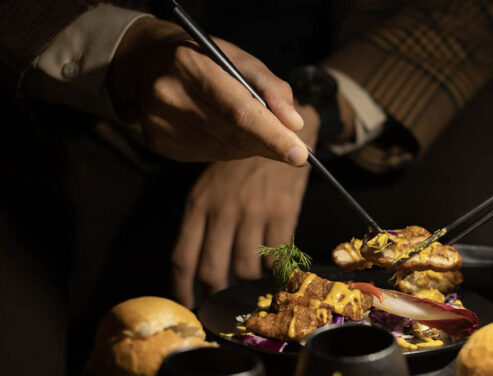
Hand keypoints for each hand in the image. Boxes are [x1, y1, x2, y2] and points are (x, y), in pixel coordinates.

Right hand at [107, 17, 306, 164]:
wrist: (148, 64)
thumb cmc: (206, 60)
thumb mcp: (240, 59)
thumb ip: (272, 88)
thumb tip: (294, 124)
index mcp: (192, 66)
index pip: (240, 111)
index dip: (272, 135)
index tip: (301, 155)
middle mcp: (170, 95)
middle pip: (234, 134)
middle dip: (269, 143)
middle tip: (294, 148)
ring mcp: (161, 122)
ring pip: (225, 150)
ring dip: (250, 146)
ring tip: (252, 128)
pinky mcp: (160, 142)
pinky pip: (209, 156)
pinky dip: (229, 149)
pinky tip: (226, 132)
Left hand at [171, 104, 319, 307]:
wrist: (280, 130)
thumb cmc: (242, 161)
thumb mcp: (211, 185)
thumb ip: (203, 219)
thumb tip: (200, 264)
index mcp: (199, 204)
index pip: (183, 258)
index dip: (184, 290)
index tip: (190, 306)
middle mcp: (222, 211)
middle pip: (212, 271)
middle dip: (216, 298)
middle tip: (223, 311)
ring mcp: (253, 213)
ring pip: (245, 270)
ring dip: (248, 288)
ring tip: (252, 294)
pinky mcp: (282, 214)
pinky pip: (276, 257)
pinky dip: (275, 273)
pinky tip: (276, 276)